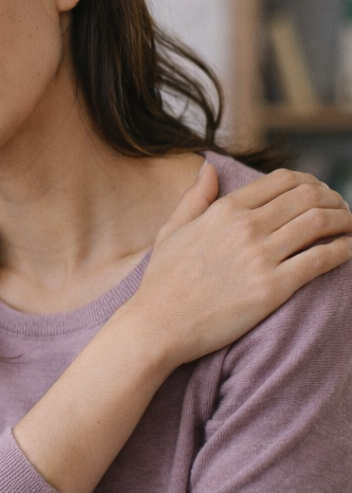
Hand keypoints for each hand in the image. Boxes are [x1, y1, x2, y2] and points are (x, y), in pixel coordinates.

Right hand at [125, 162, 351, 369]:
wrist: (159, 324)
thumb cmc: (163, 281)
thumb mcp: (172, 230)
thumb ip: (194, 197)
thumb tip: (208, 168)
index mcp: (224, 210)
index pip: (283, 181)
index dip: (310, 183)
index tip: (320, 195)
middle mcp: (245, 226)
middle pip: (308, 197)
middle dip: (334, 201)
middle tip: (342, 212)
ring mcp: (260, 256)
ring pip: (320, 223)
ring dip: (343, 222)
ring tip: (349, 229)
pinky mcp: (273, 287)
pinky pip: (321, 259)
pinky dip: (343, 250)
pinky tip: (347, 251)